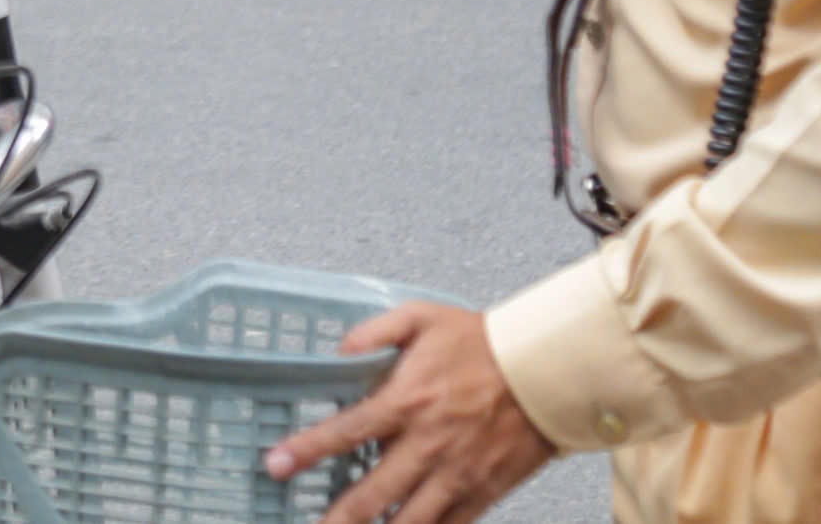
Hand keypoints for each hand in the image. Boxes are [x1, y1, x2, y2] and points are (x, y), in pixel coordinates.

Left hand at [265, 303, 555, 523]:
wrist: (544, 371)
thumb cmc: (484, 343)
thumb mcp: (422, 317)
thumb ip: (374, 331)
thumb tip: (338, 350)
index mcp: (408, 401)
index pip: (346, 432)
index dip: (307, 450)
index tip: (276, 465)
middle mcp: (427, 445)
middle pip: (370, 496)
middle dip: (334, 519)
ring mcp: (455, 475)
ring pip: (407, 523)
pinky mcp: (481, 493)